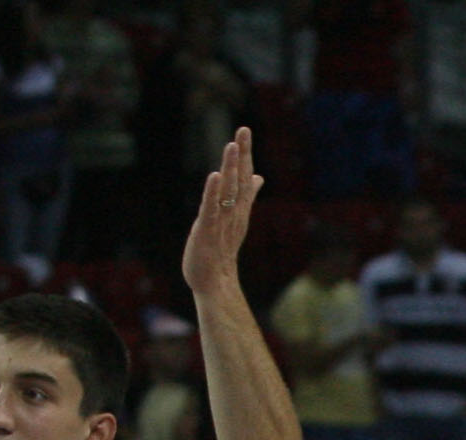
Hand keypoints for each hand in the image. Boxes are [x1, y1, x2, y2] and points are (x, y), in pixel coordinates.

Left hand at [180, 127, 261, 301]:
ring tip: (232, 146)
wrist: (215, 282)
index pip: (244, 177)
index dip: (245, 154)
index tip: (245, 131)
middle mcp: (233, 212)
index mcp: (238, 209)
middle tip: (244, 130)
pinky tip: (214, 176)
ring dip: (230, 168)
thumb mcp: (235, 220)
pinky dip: (213, 192)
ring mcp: (222, 221)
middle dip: (242, 154)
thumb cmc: (221, 251)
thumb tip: (258, 177)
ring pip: (228, 191)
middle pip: (239, 179)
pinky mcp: (208, 230)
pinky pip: (211, 208)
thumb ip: (246, 197)